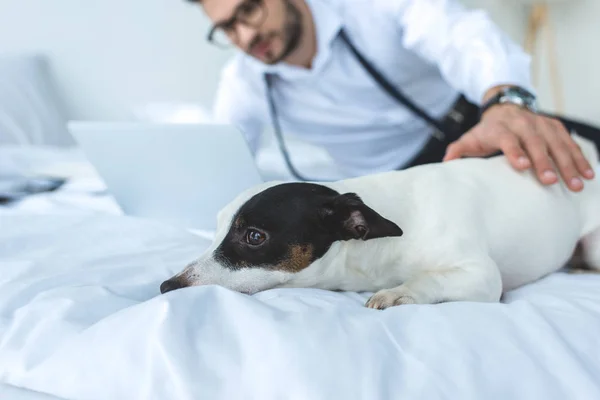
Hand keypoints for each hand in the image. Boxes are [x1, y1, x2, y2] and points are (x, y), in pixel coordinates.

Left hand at [443, 103, 594, 191]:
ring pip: (557, 143)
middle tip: (552, 182)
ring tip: (576, 183)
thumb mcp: (471, 138)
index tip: (523, 167)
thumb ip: (458, 150)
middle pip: (535, 142)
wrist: (505, 108)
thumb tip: (445, 163)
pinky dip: (580, 157)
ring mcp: (541, 124)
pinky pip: (569, 143)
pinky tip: (588, 174)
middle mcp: (523, 124)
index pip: (508, 139)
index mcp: (501, 128)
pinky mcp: (555, 127)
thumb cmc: (487, 131)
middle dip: (545, 162)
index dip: (515, 151)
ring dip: (568, 163)